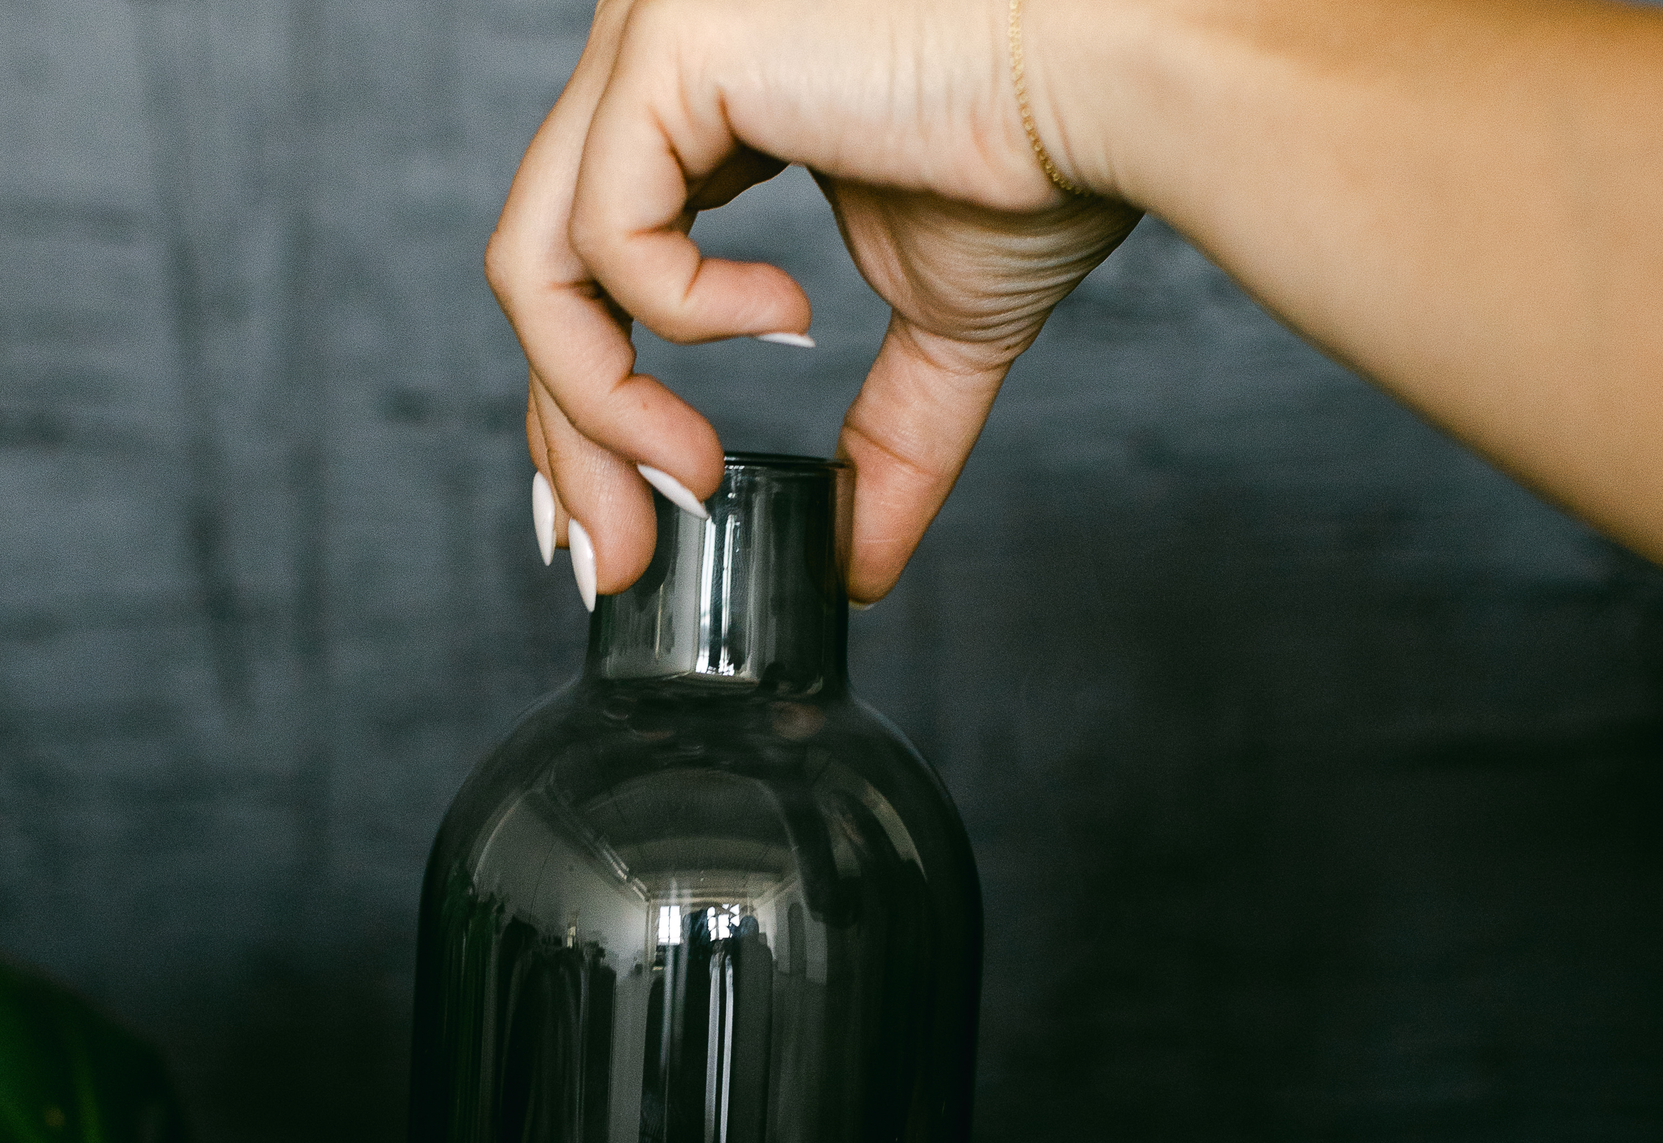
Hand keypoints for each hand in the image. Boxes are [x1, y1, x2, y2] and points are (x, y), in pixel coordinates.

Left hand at [484, 0, 1137, 606]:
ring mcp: (652, 35)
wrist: (1124, 81)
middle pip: (538, 281)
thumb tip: (858, 569)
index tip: (604, 524)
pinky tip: (786, 320)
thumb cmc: (1048, 150)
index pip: (582, 272)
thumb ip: (878, 438)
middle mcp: (653, 56)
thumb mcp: (935, 331)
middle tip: (618, 559)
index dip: (579, 408)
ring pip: (538, 268)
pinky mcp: (674, 43)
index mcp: (700, 105)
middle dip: (569, 443)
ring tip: (696, 476)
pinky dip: (680, 317)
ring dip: (603, 410)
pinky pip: (608, 234)